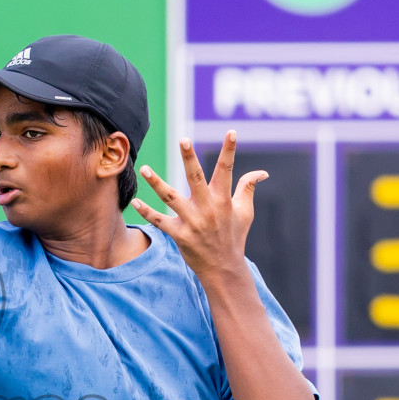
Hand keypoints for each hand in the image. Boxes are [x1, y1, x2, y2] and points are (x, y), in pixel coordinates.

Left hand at [130, 132, 266, 279]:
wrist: (224, 268)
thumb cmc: (234, 236)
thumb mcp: (245, 212)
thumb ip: (248, 189)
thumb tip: (261, 172)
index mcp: (223, 200)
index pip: (227, 170)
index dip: (230, 151)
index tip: (231, 132)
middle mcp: (208, 208)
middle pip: (196, 178)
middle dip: (190, 158)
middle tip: (183, 139)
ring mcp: (192, 222)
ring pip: (171, 197)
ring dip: (157, 183)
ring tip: (144, 168)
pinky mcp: (180, 235)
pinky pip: (160, 222)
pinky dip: (147, 213)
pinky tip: (137, 202)